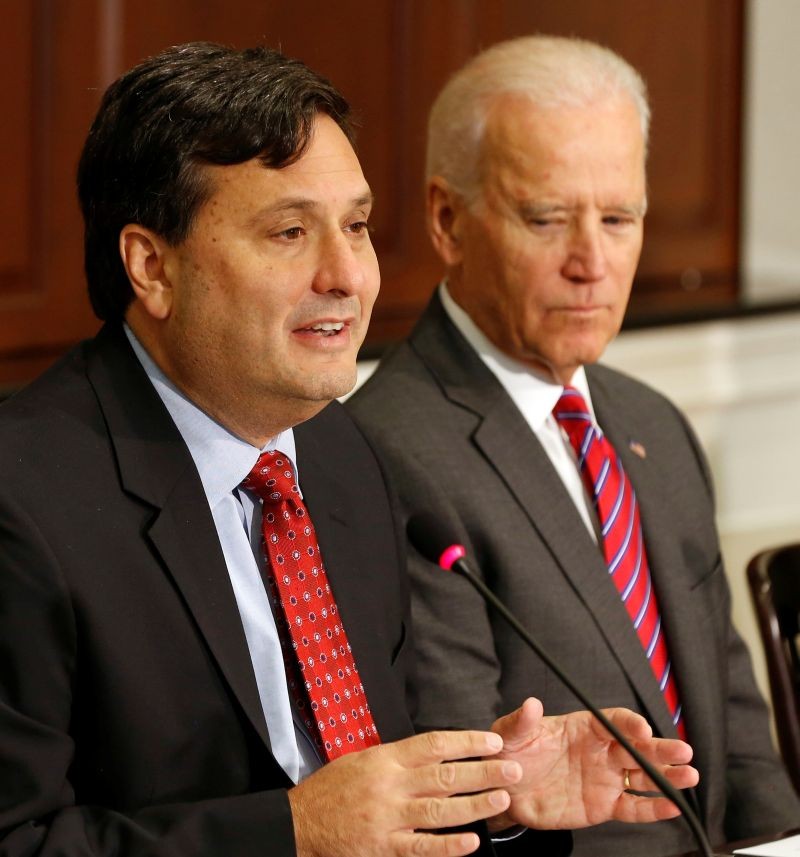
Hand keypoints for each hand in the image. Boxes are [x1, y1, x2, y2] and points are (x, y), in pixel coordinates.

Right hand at [288, 729, 523, 856]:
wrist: (302, 821)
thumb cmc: (333, 789)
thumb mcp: (363, 759)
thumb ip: (398, 757)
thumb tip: (434, 751)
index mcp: (386, 759)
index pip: (434, 744)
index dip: (466, 742)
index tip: (492, 741)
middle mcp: (391, 785)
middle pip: (444, 775)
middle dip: (482, 771)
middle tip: (511, 768)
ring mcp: (389, 817)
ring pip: (440, 810)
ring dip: (474, 805)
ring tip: (501, 799)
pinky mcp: (385, 846)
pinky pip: (422, 846)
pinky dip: (448, 845)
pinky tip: (471, 841)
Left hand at [486, 698, 698, 830]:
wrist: (505, 791)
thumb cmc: (512, 754)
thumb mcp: (510, 734)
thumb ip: (521, 720)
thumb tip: (531, 704)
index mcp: (583, 727)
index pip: (612, 721)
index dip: (628, 723)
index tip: (640, 728)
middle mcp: (600, 751)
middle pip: (636, 747)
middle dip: (660, 748)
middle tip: (683, 750)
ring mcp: (605, 778)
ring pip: (642, 776)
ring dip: (666, 777)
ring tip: (689, 775)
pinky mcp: (603, 806)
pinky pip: (633, 808)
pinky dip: (653, 809)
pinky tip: (672, 806)